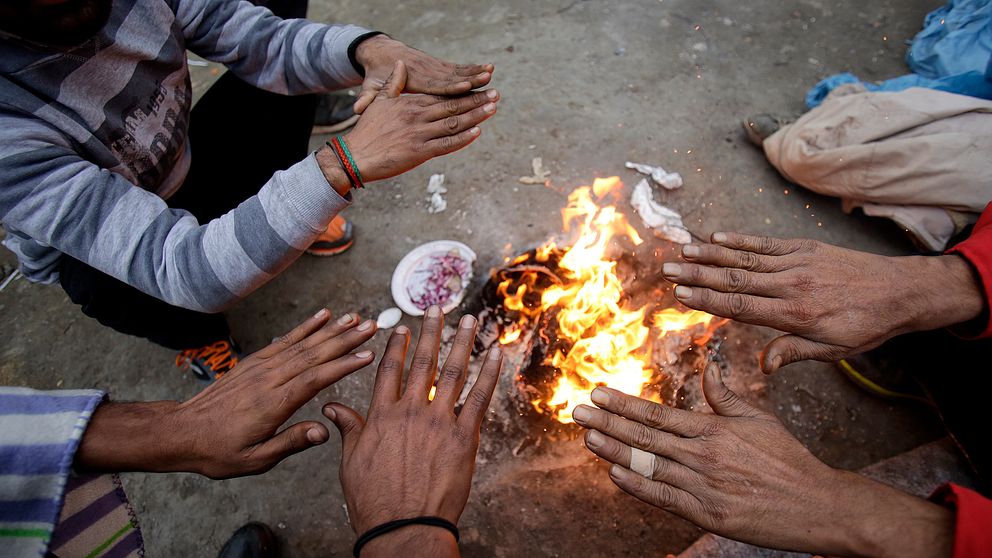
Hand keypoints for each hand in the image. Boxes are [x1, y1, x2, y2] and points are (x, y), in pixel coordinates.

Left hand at [74, 309, 377, 478]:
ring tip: (355, 317)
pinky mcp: (254, 362)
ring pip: (302, 343)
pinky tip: (322, 317)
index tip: (368, 354)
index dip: (343, 366)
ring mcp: (261, 368)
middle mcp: (269, 379)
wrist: (181, 432)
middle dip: (345, 339)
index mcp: (273, 404)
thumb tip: (322, 431)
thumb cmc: (219, 451)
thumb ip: (290, 442)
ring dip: (331, 329)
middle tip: (372, 325)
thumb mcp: (254, 459)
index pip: (315, 379)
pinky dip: (305, 327)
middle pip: (314, 354)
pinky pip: (284, 341)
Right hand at [324, 307, 503, 556]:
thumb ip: (348, 428)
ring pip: (453, 373)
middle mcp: (411, 412)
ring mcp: (440, 422)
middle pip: (423, 362)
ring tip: (469, 320)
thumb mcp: (351, 462)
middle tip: (438, 309)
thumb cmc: (374, 500)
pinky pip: (480, 398)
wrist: (404, 527)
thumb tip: (332, 406)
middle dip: (431, 332)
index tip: (403, 327)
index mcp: (382, 416)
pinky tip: (496, 354)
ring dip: (463, 343)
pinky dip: (489, 374)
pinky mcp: (464, 437)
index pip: (390, 369)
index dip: (397, 346)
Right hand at [329, 61, 497, 183]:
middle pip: (453, 106)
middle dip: (476, 101)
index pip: (443, 96)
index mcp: (411, 103)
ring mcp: (419, 134)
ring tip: (492, 108)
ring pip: (453, 123)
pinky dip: (463, 138)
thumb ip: (394, 84)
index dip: (463, 92)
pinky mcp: (419, 152)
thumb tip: (402, 64)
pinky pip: (446, 144)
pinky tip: (477, 132)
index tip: (479, 88)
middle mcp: (418, 116)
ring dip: (475, 116)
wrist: (355, 155)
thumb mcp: (379, 102)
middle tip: (496, 95)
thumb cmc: (366, 131)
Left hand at [353, 35, 493, 113]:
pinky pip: (459, 69)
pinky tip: (488, 70)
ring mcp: (434, 67)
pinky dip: (473, 69)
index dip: (450, 88)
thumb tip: (358, 108)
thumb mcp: (371, 86)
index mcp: (412, 79)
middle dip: (471, 82)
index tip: (466, 88)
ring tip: (492, 74)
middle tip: (489, 83)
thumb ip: (369, 99)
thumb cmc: (375, 73)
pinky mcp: (439, 66)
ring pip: (458, 72)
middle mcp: (426, 71)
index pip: (435, 85)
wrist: (381, 51)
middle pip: (452, 79)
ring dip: (475, 74)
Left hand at [572, 364, 954, 557]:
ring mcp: (701, 486)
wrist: (817, 505)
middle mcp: (702, 455)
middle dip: (606, 422)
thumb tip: (709, 366)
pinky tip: (615, 473)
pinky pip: (662, 497)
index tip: (597, 393)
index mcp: (712, 429)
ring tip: (588, 437)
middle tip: (577, 410)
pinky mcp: (705, 513)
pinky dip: (636, 485)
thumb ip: (726, 396)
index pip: (656, 414)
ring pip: (646, 464)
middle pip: (643, 436)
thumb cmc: (789, 460)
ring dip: (613, 450)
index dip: (623, 403)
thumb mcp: (759, 419)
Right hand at [663, 232, 984, 372]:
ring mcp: (796, 263)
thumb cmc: (865, 326)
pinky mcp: (804, 248)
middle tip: (667, 269)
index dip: (708, 299)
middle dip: (697, 273)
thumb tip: (763, 367)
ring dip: (710, 254)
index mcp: (795, 314)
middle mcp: (791, 285)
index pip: (741, 306)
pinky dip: (739, 240)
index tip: (680, 293)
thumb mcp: (832, 350)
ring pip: (745, 258)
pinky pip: (765, 244)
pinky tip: (716, 237)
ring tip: (682, 249)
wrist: (900, 292)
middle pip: (735, 279)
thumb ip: (793, 352)